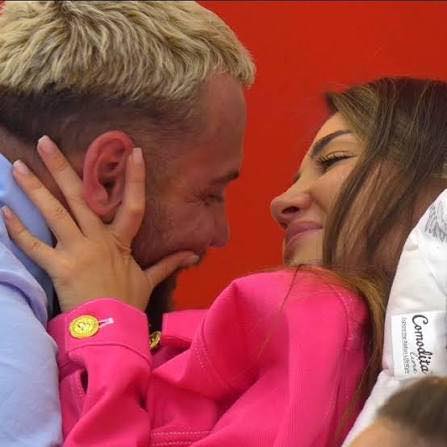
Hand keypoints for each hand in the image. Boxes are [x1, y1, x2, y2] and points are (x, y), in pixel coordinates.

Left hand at [2, 136, 197, 311]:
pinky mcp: (59, 268)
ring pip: (55, 214)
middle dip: (62, 168)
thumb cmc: (127, 303)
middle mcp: (98, 240)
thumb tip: (194, 255)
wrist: (110, 329)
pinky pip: (35, 246)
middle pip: (80, 198)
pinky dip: (18, 230)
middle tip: (45, 142)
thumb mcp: (149, 280)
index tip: (136, 152)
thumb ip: (169, 263)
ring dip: (36, 188)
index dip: (136, 178)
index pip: (133, 204)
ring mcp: (78, 252)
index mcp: (121, 241)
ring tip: (18, 165)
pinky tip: (4, 210)